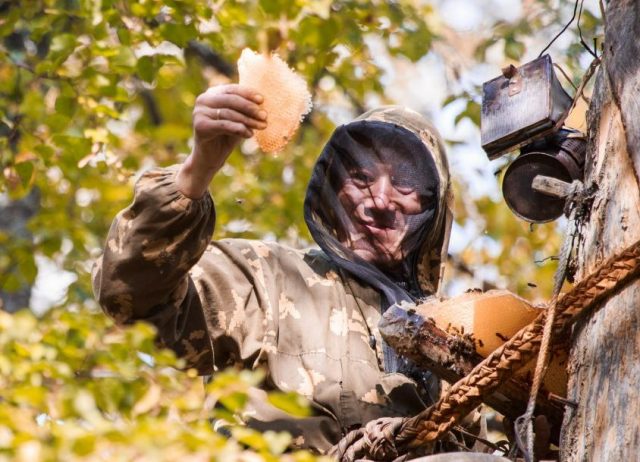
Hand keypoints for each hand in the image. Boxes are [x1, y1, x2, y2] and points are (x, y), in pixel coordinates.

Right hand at [177, 84, 266, 198]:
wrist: (211, 158)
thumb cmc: (226, 136)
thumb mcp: (239, 120)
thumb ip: (246, 110)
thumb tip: (262, 103)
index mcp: (212, 94)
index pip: (232, 90)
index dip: (247, 93)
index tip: (262, 100)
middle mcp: (203, 100)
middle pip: (231, 100)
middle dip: (250, 108)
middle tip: (265, 116)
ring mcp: (199, 112)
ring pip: (229, 113)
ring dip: (248, 120)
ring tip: (262, 126)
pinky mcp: (200, 125)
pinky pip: (224, 125)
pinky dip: (239, 129)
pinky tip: (249, 134)